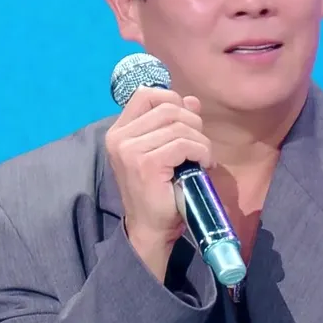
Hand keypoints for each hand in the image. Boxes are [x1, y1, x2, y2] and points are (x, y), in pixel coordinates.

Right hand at [104, 87, 211, 278]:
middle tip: (199, 146)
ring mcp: (130, 150)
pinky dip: (201, 151)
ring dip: (200, 140)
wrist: (151, 228)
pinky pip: (184, 144)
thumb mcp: (165, 150)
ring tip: (203, 158)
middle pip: (168, 107)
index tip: (186, 123)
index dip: (172, 100)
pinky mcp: (146, 163)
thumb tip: (192, 100)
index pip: (146, 94)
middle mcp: (119, 137)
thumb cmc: (159, 190)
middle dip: (193, 123)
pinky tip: (204, 165)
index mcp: (118, 131)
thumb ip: (175, 123)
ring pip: (179, 125)